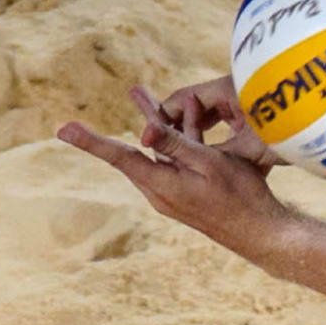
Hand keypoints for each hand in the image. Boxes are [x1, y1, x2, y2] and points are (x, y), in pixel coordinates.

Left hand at [58, 84, 291, 247]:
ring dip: (160, 124)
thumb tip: (146, 131)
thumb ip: (178, 145)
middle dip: (139, 117)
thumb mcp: (210, 164)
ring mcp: (172, 194)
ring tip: (149, 95)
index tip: (63, 129)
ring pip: (157, 152)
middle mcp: (160, 191)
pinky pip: (173, 161)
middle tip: (129, 91)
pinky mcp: (185, 194)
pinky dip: (178, 140)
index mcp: (161, 184)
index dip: (90, 141)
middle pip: (137, 149)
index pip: (119, 156)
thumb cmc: (241, 197)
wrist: (262, 234)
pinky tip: (189, 120)